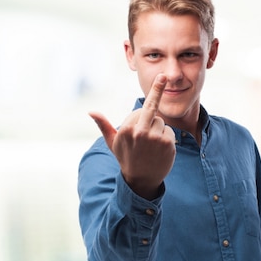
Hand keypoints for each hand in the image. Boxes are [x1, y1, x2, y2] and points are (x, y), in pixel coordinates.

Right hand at [89, 74, 175, 199]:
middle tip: (163, 80)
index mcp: (127, 129)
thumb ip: (103, 125)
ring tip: (151, 145)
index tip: (145, 112)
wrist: (141, 179)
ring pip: (161, 122)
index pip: (139, 111)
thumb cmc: (127, 158)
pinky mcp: (168, 144)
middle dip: (157, 91)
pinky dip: (167, 137)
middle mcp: (141, 132)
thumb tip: (91, 111)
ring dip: (158, 130)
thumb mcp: (112, 143)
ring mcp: (156, 138)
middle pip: (152, 109)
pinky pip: (169, 131)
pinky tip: (159, 149)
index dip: (140, 117)